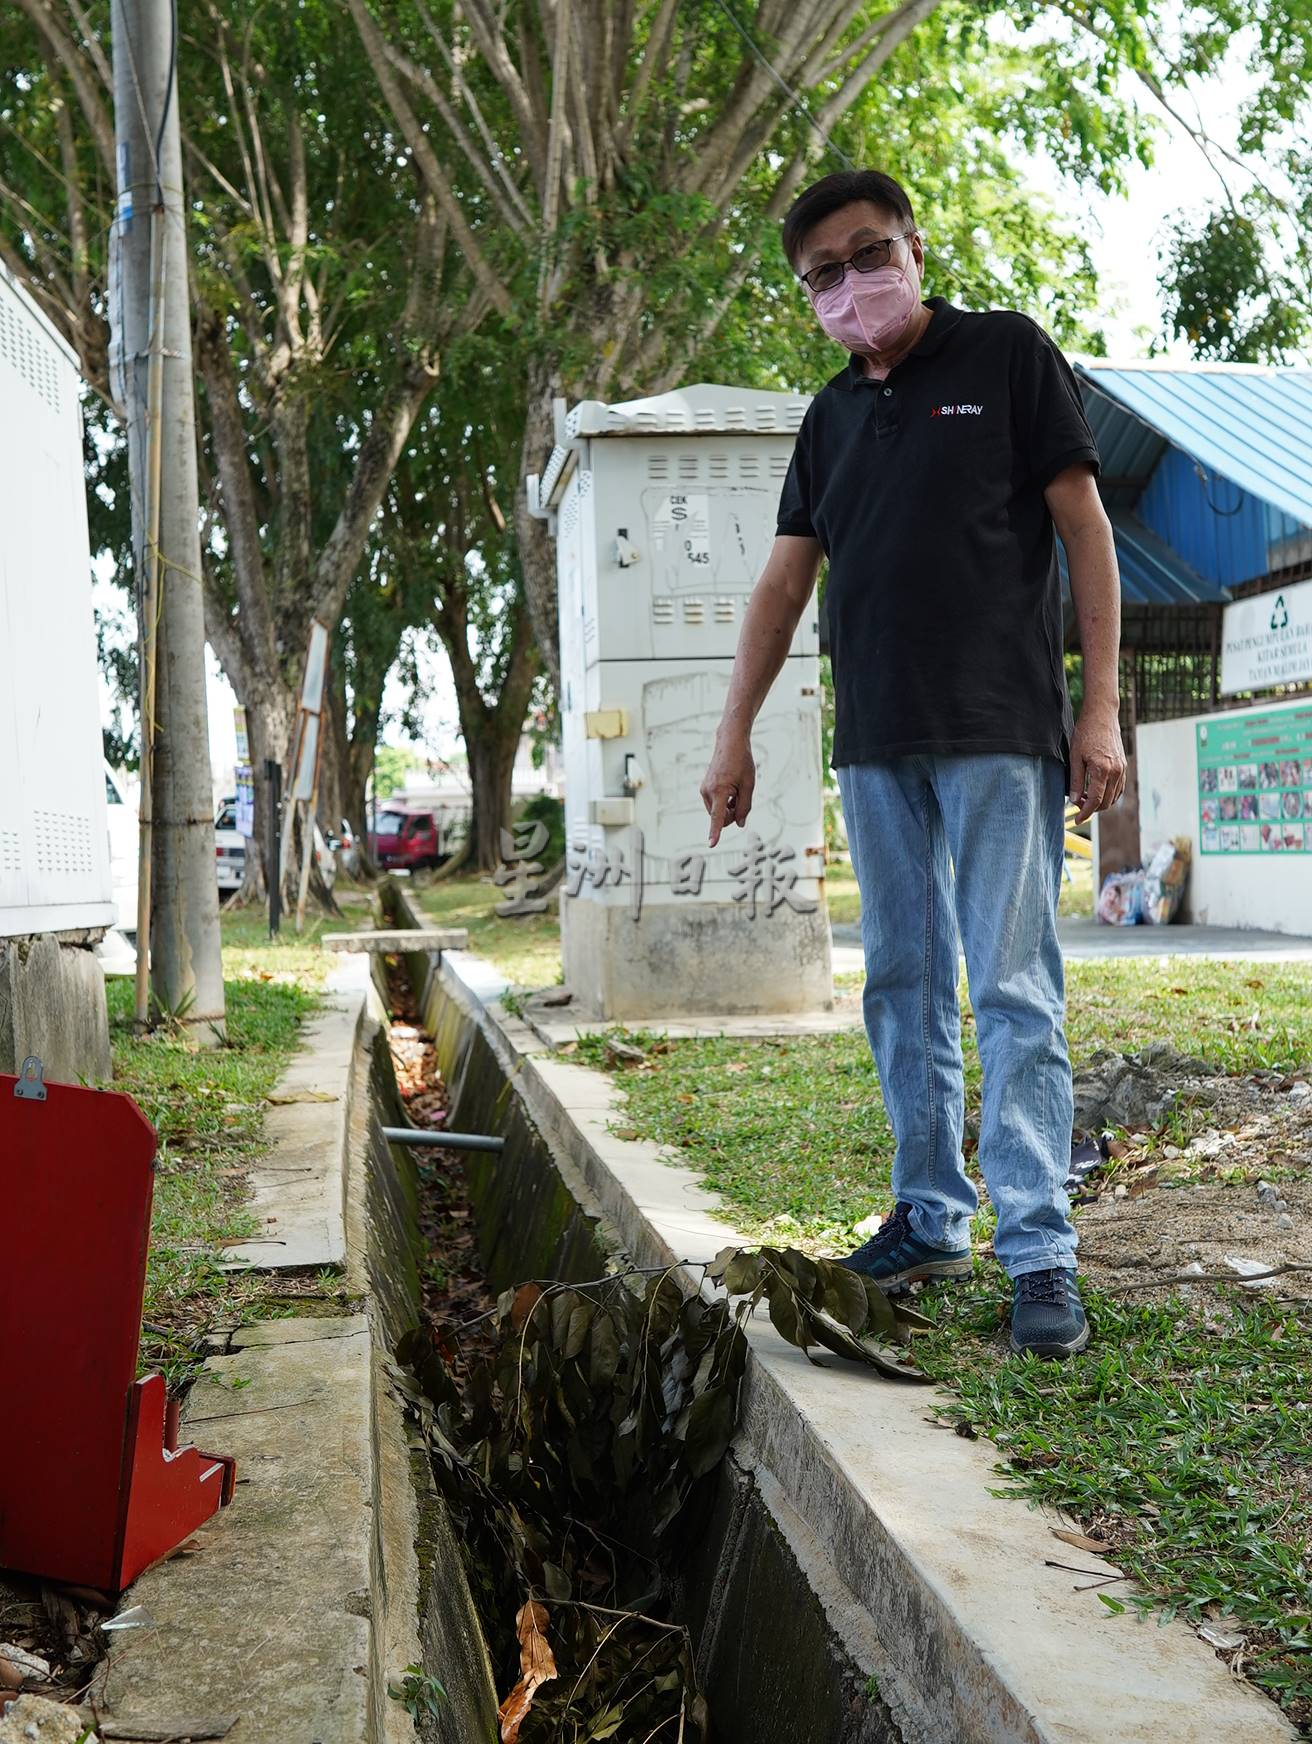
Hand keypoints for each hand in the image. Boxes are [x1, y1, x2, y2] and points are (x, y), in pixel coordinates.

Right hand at [700, 731, 755, 846]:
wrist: (729, 743)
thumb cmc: (741, 762)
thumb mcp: (749, 785)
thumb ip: (745, 807)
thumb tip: (740, 824)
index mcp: (719, 790)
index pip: (718, 817)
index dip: (715, 832)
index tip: (711, 844)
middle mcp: (707, 791)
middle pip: (721, 817)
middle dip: (733, 814)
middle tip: (742, 797)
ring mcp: (704, 790)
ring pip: (718, 812)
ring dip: (729, 808)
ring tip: (736, 790)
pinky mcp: (704, 789)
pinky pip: (715, 805)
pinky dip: (724, 803)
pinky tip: (731, 789)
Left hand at [1069, 702, 1126, 825]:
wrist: (1102, 716)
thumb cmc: (1085, 733)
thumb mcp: (1075, 757)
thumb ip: (1075, 780)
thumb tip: (1074, 799)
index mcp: (1102, 770)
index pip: (1094, 800)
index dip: (1085, 813)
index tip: (1077, 819)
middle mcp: (1115, 771)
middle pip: (1105, 802)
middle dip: (1091, 808)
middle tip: (1077, 804)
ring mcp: (1122, 769)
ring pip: (1113, 797)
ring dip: (1100, 802)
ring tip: (1084, 798)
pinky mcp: (1124, 766)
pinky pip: (1118, 788)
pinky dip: (1109, 795)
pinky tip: (1097, 792)